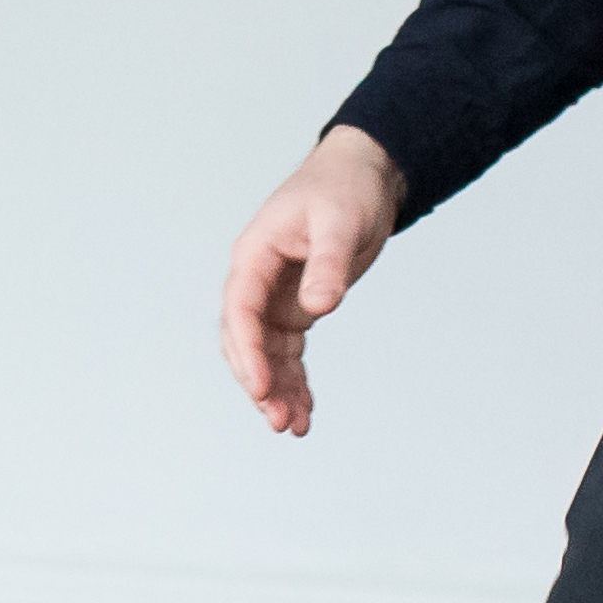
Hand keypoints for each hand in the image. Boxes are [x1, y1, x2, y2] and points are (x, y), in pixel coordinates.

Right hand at [218, 125, 406, 435]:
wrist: (363, 175)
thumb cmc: (346, 188)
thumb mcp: (341, 222)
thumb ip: (329, 264)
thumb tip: (320, 306)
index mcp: (255, 254)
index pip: (240, 311)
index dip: (248, 352)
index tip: (261, 388)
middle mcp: (256, 280)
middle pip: (244, 341)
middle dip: (258, 383)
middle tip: (281, 421)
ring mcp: (274, 297)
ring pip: (264, 354)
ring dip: (276, 391)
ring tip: (295, 427)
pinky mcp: (296, 308)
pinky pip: (287, 353)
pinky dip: (294, 381)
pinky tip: (305, 410)